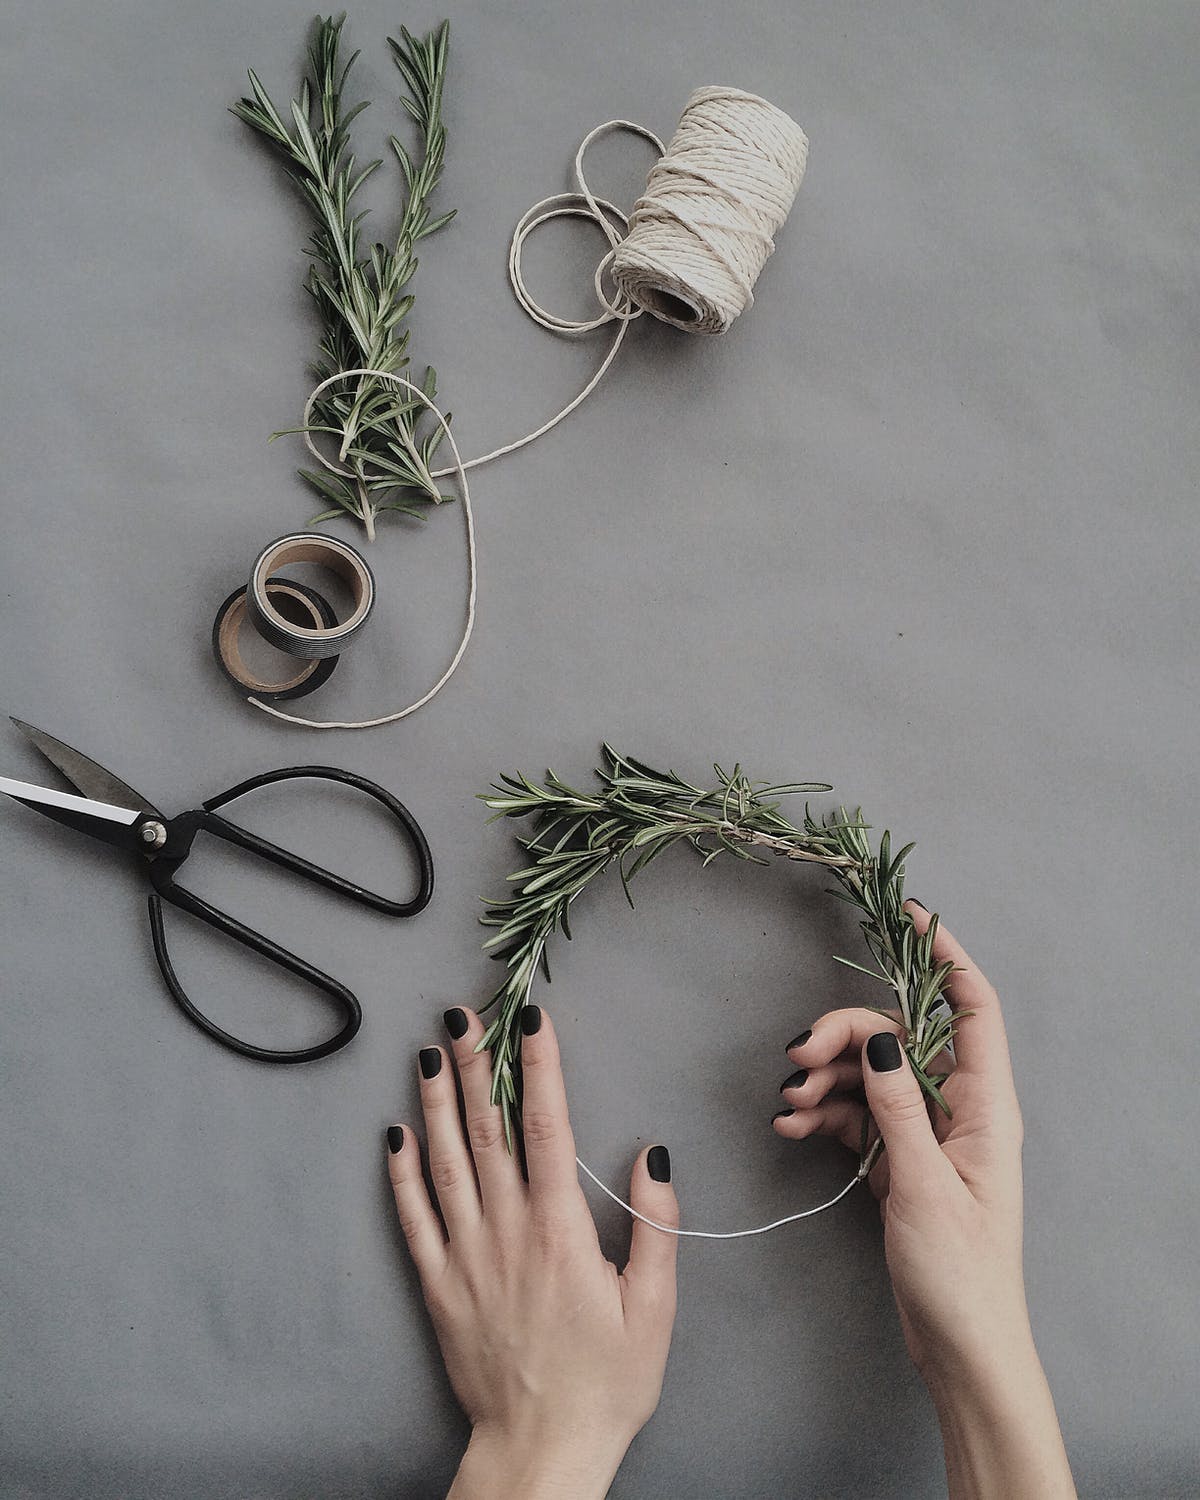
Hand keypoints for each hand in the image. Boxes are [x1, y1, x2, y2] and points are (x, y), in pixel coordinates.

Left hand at [386, 1003, 677, 1499]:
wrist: (541, 1451)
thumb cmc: (606, 1383)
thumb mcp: (654, 1308)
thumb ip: (655, 1225)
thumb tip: (650, 1154)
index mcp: (560, 1229)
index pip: (547, 1126)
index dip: (539, 1067)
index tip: (532, 1020)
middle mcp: (506, 1230)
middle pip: (487, 1129)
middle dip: (476, 1064)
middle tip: (463, 1013)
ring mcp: (465, 1255)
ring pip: (445, 1161)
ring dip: (435, 1102)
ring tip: (428, 1051)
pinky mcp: (437, 1285)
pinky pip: (412, 1218)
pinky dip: (401, 1173)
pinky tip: (395, 1134)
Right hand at [776, 901, 1075, 1499]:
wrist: (960, 1348)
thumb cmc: (961, 1274)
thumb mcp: (925, 1186)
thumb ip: (899, 1107)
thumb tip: (877, 1037)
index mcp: (985, 1107)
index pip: (973, 1008)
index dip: (946, 955)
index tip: (909, 914)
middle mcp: (957, 1110)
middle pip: (898, 1038)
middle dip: (844, 1035)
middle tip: (797, 1058)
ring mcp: (925, 1134)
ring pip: (869, 1075)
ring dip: (824, 1081)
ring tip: (788, 1105)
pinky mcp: (898, 1161)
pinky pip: (856, 1115)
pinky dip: (823, 1115)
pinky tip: (792, 1127)